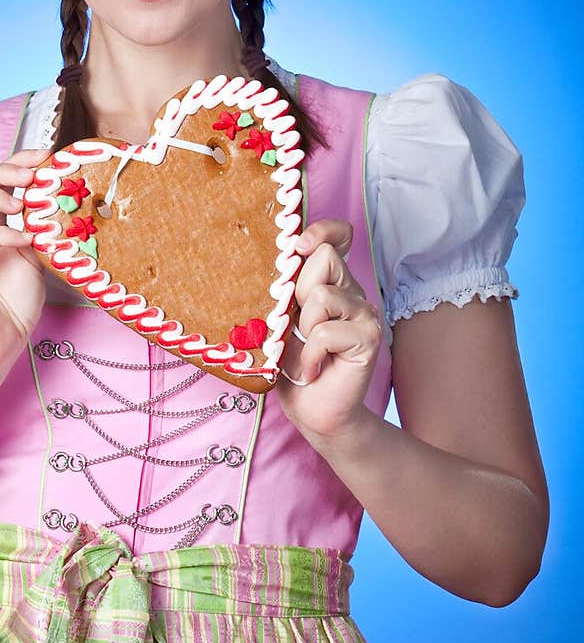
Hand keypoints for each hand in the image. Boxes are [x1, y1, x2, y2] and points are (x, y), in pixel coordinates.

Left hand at [277, 218, 383, 444]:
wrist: (314, 412)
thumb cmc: (292, 367)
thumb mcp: (280, 322)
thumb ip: (285, 292)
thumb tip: (273, 265)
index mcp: (332, 283)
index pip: (337, 236)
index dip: (321, 230)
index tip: (298, 245)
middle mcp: (353, 292)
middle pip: (323, 258)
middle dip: (298, 293)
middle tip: (296, 329)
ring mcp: (365, 313)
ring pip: (321, 295)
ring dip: (302, 331)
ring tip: (305, 353)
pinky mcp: (369, 338)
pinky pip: (325, 332)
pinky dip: (309, 356)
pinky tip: (313, 370)